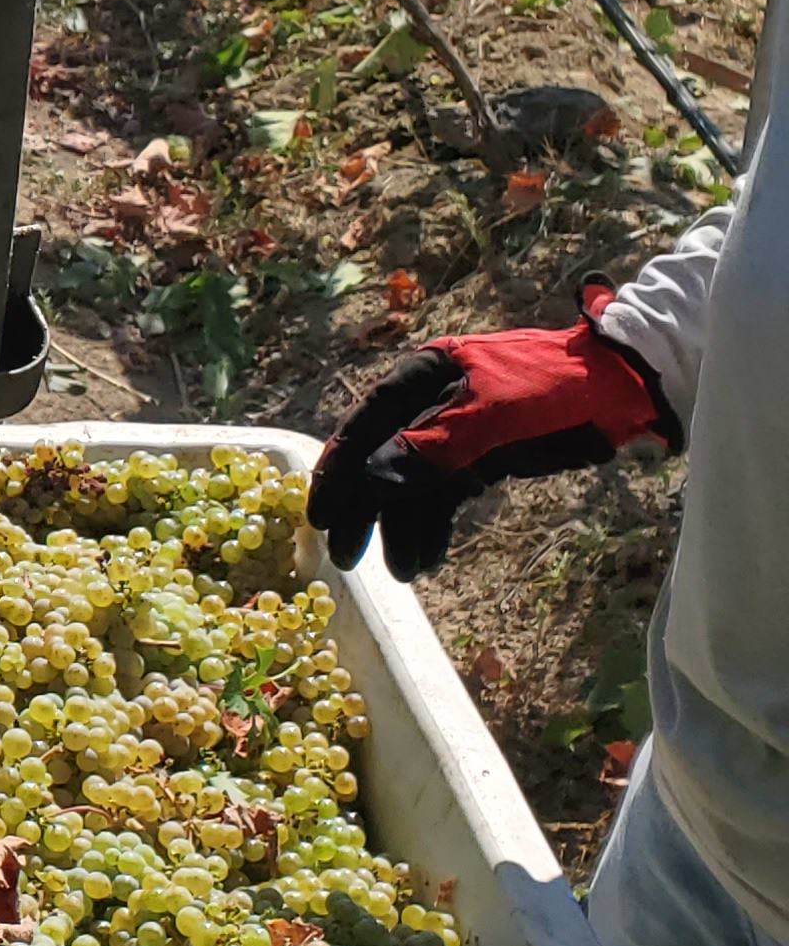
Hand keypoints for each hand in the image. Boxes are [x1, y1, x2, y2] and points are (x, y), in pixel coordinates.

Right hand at [308, 298, 673, 580]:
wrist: (625, 389)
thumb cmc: (558, 387)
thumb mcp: (494, 414)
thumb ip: (434, 446)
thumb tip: (374, 482)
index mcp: (425, 374)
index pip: (368, 424)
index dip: (340, 469)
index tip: (320, 515)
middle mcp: (432, 401)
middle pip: (383, 459)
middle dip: (365, 509)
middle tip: (346, 558)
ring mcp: (457, 432)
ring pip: (414, 484)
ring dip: (404, 526)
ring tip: (403, 571)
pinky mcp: (484, 457)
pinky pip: (445, 495)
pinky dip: (434, 526)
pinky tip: (429, 558)